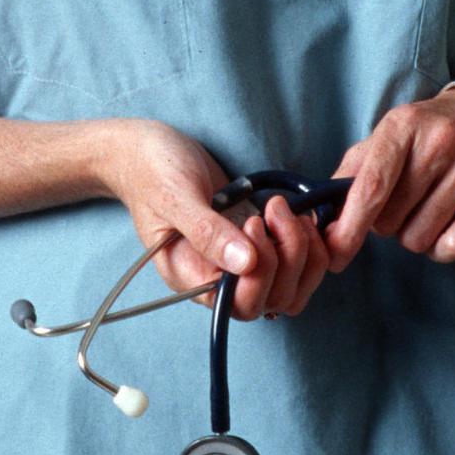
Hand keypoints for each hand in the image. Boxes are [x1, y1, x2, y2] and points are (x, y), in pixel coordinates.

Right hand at [99, 120, 329, 319]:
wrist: (148, 151)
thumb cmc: (152, 172)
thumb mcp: (175, 197)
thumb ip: (207, 232)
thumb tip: (245, 263)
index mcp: (192, 277)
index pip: (239, 303)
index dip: (260, 274)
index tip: (252, 224)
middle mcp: (219, 277)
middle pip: (273, 299)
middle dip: (288, 257)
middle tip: (274, 210)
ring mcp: (241, 260)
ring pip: (290, 283)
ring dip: (301, 249)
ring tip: (283, 208)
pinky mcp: (258, 239)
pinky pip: (293, 258)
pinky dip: (306, 239)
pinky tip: (297, 210)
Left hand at [325, 88, 454, 268]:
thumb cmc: (428, 133)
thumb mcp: (388, 137)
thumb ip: (351, 173)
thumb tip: (322, 219)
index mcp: (403, 126)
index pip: (370, 186)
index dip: (349, 227)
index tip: (335, 253)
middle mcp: (440, 142)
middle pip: (391, 220)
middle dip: (386, 225)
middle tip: (403, 203)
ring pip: (421, 238)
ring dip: (415, 236)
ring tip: (426, 210)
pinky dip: (443, 247)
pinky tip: (447, 225)